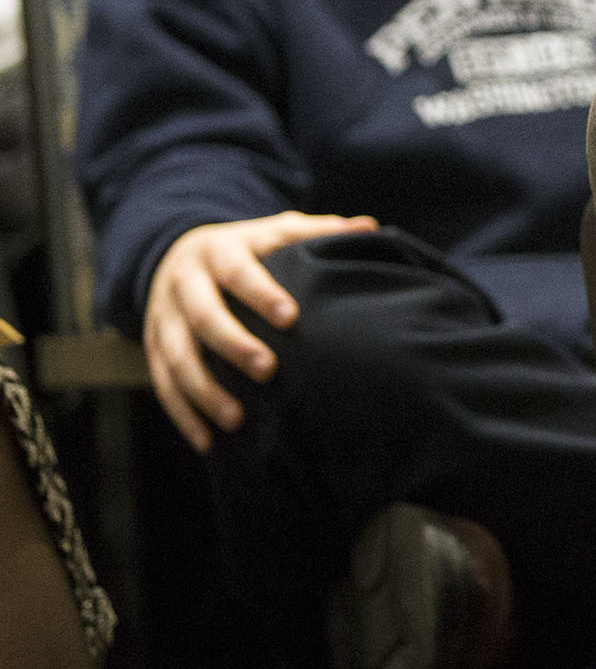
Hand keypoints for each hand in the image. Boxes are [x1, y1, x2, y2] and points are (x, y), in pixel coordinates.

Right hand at [144, 211, 376, 450]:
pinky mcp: (151, 345)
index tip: (292, 317)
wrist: (177, 253)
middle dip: (233, 345)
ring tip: (237, 419)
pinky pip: (162, 384)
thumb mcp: (275, 231)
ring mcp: (163, 316)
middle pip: (203, 316)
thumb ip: (317, 231)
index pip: (239, 272)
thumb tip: (370, 226)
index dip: (262, 293)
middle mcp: (184, 283)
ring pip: (175, 357)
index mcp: (218, 251)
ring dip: (203, 390)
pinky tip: (206, 442)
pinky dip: (182, 415)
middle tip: (268, 370)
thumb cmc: (246, 248)